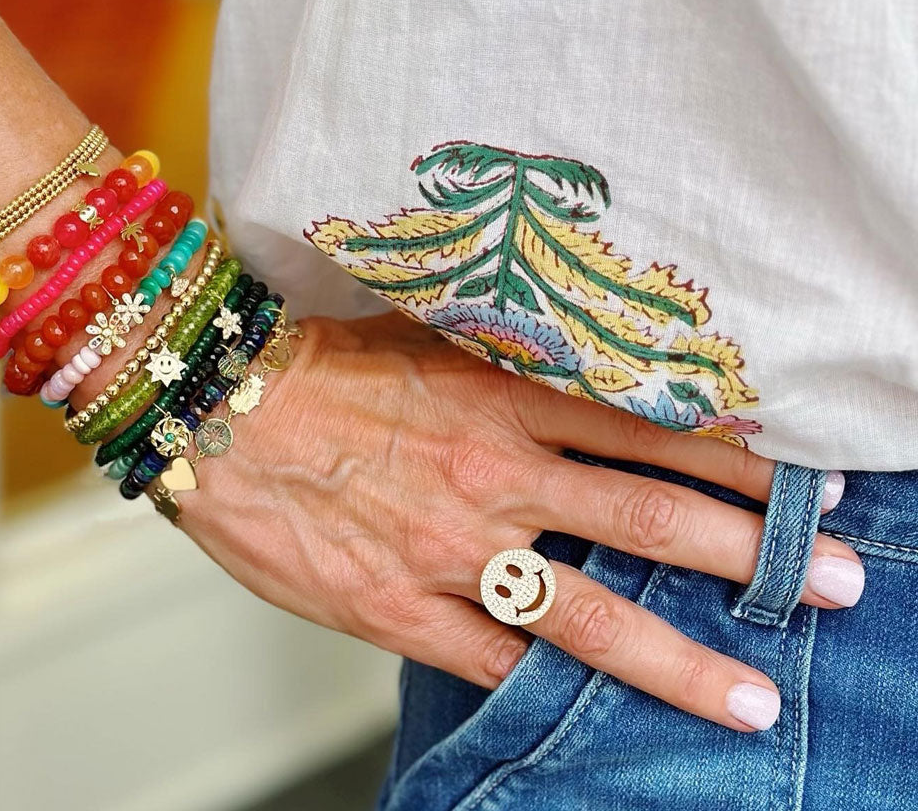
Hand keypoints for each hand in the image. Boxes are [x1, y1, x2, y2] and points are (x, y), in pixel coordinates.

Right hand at [172, 311, 861, 731]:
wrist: (221, 407)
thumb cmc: (320, 367)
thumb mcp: (423, 338)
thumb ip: (501, 363)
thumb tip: (571, 378)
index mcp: (502, 399)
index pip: (646, 430)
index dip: (733, 456)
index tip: (802, 481)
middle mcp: (494, 475)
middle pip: (647, 520)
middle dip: (752, 554)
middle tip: (839, 584)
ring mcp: (450, 550)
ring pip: (585, 613)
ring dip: (675, 655)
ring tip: (750, 694)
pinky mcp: (396, 609)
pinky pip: (491, 662)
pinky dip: (553, 690)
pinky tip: (606, 720)